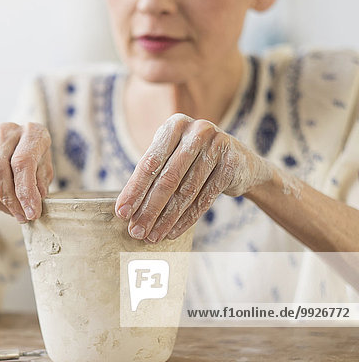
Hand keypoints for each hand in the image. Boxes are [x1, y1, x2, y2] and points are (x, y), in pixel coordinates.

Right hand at [0, 122, 52, 222]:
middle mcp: (7, 130)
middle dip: (10, 199)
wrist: (10, 149)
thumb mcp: (44, 170)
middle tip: (21, 217)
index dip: (26, 191)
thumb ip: (41, 182)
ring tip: (12, 212)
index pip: (23, 162)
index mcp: (32, 132)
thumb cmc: (34, 160)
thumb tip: (35, 200)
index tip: (32, 213)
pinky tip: (0, 204)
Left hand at [115, 113, 272, 241]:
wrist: (240, 162)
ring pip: (186, 191)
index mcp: (174, 126)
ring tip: (152, 236)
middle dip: (149, 208)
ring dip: (166, 218)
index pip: (150, 163)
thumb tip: (125, 208)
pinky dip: (186, 220)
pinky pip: (205, 199)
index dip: (134, 190)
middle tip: (136, 230)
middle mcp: (196, 131)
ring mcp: (217, 145)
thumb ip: (151, 174)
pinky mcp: (231, 164)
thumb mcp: (171, 157)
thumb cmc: (193, 160)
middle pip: (168, 178)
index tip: (121, 213)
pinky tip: (172, 233)